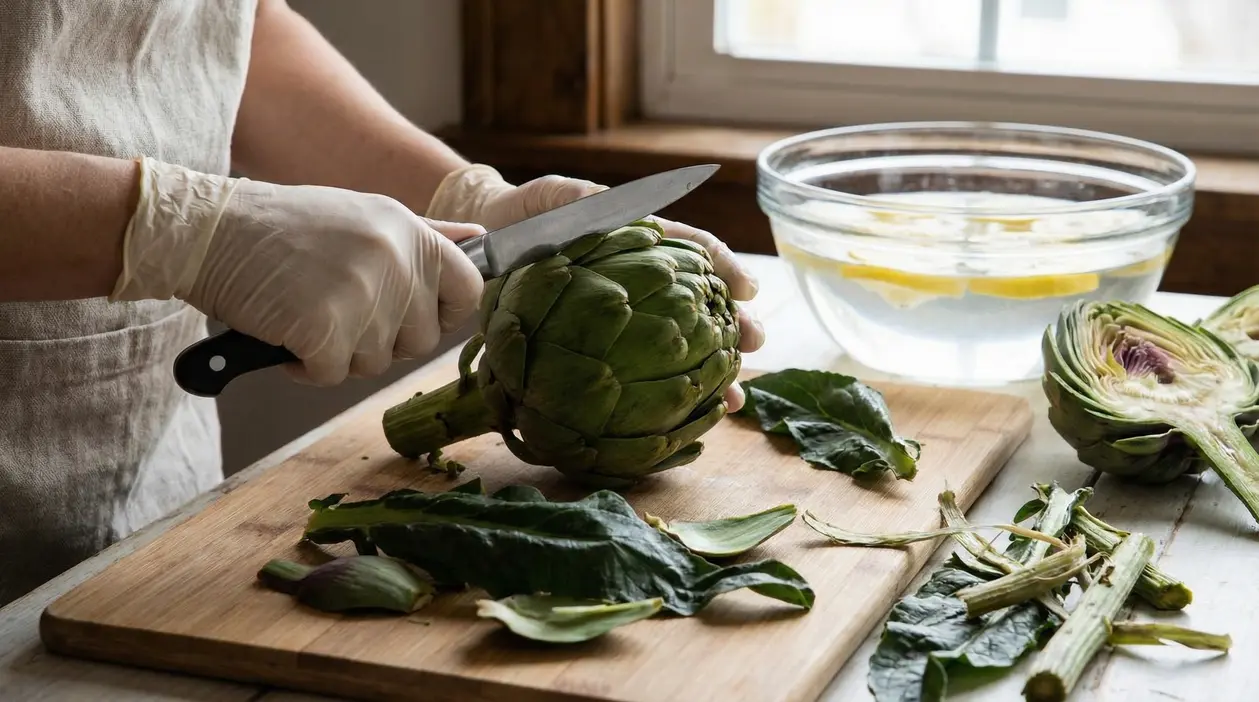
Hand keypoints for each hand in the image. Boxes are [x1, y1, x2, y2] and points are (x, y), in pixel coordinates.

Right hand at [111, 156, 484, 385]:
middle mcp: (396, 258)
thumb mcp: (364, 215)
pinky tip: (284, 332)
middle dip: (382, 339)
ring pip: (376, 362)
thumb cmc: (282, 229)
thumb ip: (426, 237)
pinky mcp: (326, 327)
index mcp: (410, 230)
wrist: (206, 230)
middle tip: (336, 308)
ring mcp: (363, 293)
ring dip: (339, 352)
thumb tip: (482, 241)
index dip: (444, 314)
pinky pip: (333, 376)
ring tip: (304, 310)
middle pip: (422, 340)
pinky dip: (306, 367)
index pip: (469, 289)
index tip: (411, 316)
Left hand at [426, 164, 765, 410]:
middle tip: (755, 344)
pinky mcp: (608, 347)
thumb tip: (607, 204)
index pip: (695, 251)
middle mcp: (647, 282)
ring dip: (712, 372)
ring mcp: (631, 317)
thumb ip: (580, 199)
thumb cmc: (529, 215)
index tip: (746, 289)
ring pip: (683, 346)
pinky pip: (644, 373)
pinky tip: (687, 421)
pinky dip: (667, 397)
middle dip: (733, 326)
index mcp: (643, 241)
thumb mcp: (552, 198)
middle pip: (702, 304)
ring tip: (737, 398)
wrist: (492, 243)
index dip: (725, 267)